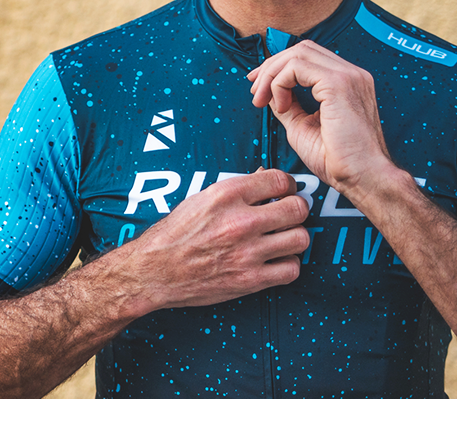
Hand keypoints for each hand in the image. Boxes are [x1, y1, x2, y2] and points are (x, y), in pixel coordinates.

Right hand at [126, 168, 309, 310]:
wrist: (156, 270)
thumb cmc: (177, 232)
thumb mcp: (203, 198)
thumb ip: (237, 189)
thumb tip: (265, 177)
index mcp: (227, 195)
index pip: (279, 180)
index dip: (288, 184)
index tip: (286, 190)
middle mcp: (241, 221)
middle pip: (297, 208)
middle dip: (297, 208)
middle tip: (290, 213)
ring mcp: (248, 252)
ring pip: (300, 239)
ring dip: (295, 237)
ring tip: (284, 237)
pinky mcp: (250, 279)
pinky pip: (291, 270)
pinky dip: (288, 265)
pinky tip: (277, 259)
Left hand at [247, 40, 392, 197]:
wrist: (363, 178)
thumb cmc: (340, 160)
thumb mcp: (303, 126)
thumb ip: (288, 105)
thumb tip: (269, 93)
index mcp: (347, 82)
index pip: (308, 57)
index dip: (279, 67)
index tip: (260, 87)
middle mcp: (351, 74)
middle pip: (301, 49)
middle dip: (271, 67)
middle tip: (255, 91)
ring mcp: (348, 75)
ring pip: (297, 54)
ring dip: (272, 75)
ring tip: (263, 100)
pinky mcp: (339, 83)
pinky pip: (297, 67)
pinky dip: (280, 83)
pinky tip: (281, 106)